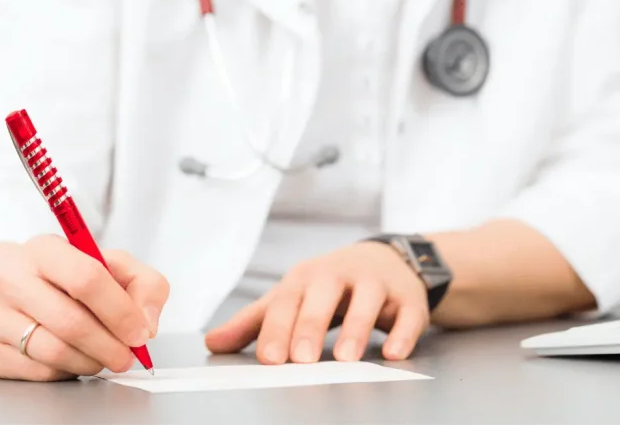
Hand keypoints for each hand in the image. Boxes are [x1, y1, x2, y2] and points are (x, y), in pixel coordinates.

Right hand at [0, 234, 169, 380]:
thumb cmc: (62, 277)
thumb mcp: (107, 264)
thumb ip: (143, 284)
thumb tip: (147, 321)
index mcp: (45, 250)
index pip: (87, 278)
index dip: (120, 310)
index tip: (140, 331)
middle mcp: (13, 280)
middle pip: (71, 321)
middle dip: (110, 345)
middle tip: (127, 356)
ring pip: (55, 352)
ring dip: (91, 361)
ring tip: (104, 357)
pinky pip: (39, 372)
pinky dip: (67, 371)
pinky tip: (75, 359)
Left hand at [205, 242, 429, 363]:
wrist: (386, 261)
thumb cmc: (328, 286)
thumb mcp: (291, 296)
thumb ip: (254, 322)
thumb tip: (211, 343)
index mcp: (305, 278)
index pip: (287, 301)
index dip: (276, 328)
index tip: (268, 358)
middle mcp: (339, 275)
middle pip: (323, 295)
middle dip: (311, 325)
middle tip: (300, 359)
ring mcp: (376, 284)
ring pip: (366, 301)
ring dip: (356, 328)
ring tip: (345, 359)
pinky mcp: (407, 298)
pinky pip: (407, 314)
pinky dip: (402, 333)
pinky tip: (392, 353)